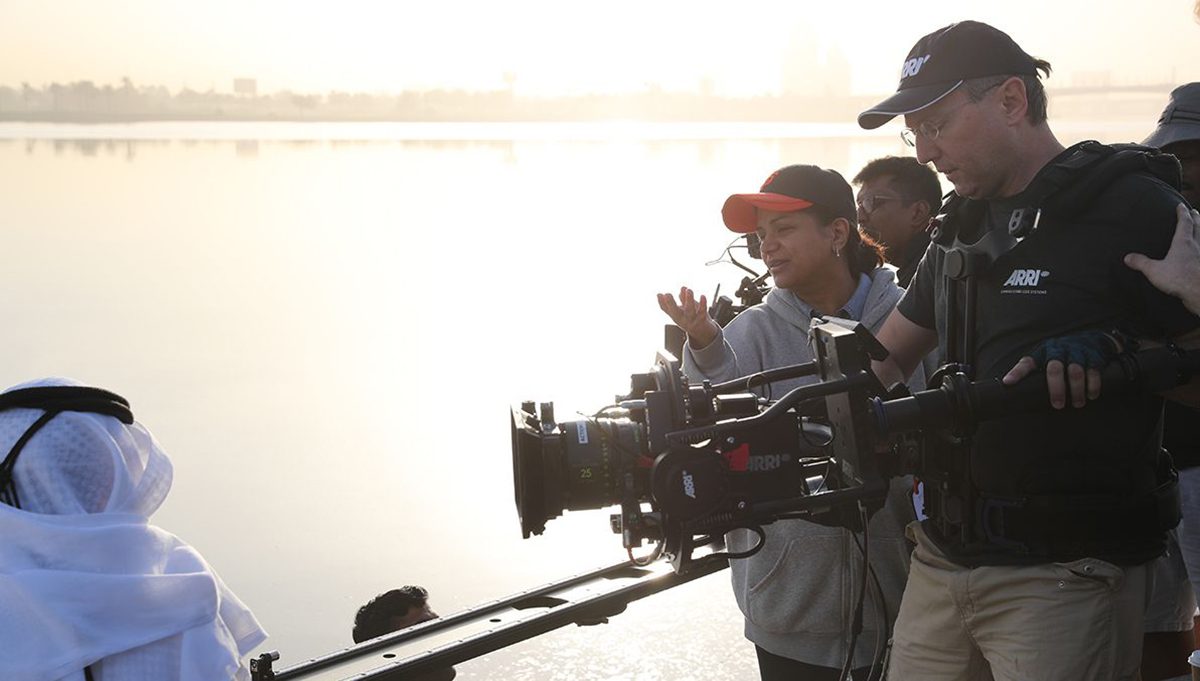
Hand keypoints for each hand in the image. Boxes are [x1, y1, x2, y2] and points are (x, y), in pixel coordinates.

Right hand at [657, 287, 719, 349]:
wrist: (702, 333)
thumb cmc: (688, 319)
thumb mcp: (679, 311)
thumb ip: (675, 301)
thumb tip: (667, 292)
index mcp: (676, 316)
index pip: (667, 310)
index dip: (662, 303)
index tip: (659, 294)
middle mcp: (683, 319)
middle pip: (676, 312)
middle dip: (671, 303)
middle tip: (667, 294)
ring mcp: (692, 320)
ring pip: (690, 310)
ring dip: (689, 300)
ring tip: (689, 290)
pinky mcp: (702, 319)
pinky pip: (702, 312)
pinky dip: (703, 304)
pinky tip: (702, 296)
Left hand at [1000, 330, 1120, 408]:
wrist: (1092, 339)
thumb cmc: (1063, 355)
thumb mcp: (1047, 359)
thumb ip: (1037, 374)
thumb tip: (1021, 395)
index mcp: (1042, 352)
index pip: (1026, 363)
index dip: (1016, 373)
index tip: (1007, 383)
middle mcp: (1057, 350)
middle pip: (1054, 369)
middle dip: (1056, 389)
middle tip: (1058, 405)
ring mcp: (1076, 351)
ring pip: (1075, 371)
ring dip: (1076, 390)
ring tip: (1077, 404)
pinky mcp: (1093, 355)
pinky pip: (1093, 371)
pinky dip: (1093, 385)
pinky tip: (1091, 395)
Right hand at [1124, 203, 1199, 315]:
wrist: (1199, 292)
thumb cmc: (1180, 279)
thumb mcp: (1154, 271)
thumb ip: (1141, 263)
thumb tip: (1128, 258)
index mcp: (1184, 243)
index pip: (1184, 223)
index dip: (1182, 213)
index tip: (1181, 205)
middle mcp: (1197, 246)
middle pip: (1198, 227)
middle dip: (1196, 218)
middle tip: (1194, 211)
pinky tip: (1198, 253)